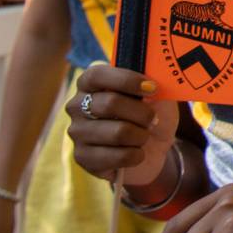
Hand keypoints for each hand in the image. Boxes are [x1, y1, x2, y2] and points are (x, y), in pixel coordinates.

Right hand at [65, 62, 175, 186]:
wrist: (151, 149)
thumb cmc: (149, 115)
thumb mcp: (156, 95)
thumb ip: (153, 82)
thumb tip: (154, 78)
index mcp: (90, 83)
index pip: (96, 75)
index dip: (126, 80)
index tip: (151, 88)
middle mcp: (76, 106)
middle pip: (111, 103)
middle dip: (142, 113)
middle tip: (153, 119)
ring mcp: (76, 132)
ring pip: (118, 132)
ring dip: (141, 136)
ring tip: (143, 137)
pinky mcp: (82, 157)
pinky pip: (118, 156)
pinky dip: (137, 155)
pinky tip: (136, 153)